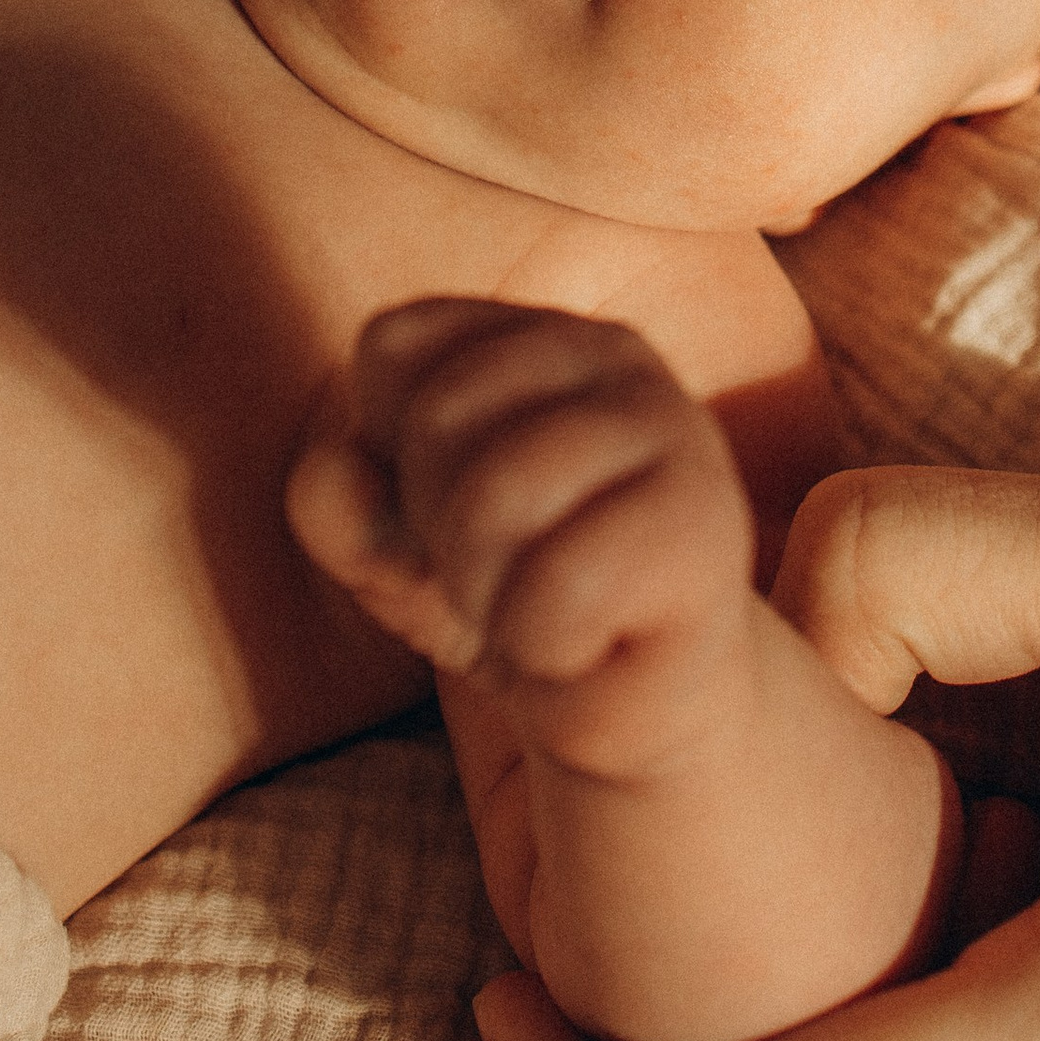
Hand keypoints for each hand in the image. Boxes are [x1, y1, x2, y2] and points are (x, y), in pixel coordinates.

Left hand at [288, 299, 754, 772]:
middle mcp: (612, 353)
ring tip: (540, 609)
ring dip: (488, 597)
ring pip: (496, 500)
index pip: (393, 347)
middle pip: (438, 418)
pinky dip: (544, 645)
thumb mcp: (394, 553)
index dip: (387, 455)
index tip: (450, 512)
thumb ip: (338, 506)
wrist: (637, 708)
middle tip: (504, 575)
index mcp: (533, 332)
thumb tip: (332, 472)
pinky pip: (561, 587)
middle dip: (439, 532)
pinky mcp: (707, 524)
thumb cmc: (512, 599)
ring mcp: (672, 429)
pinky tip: (589, 642)